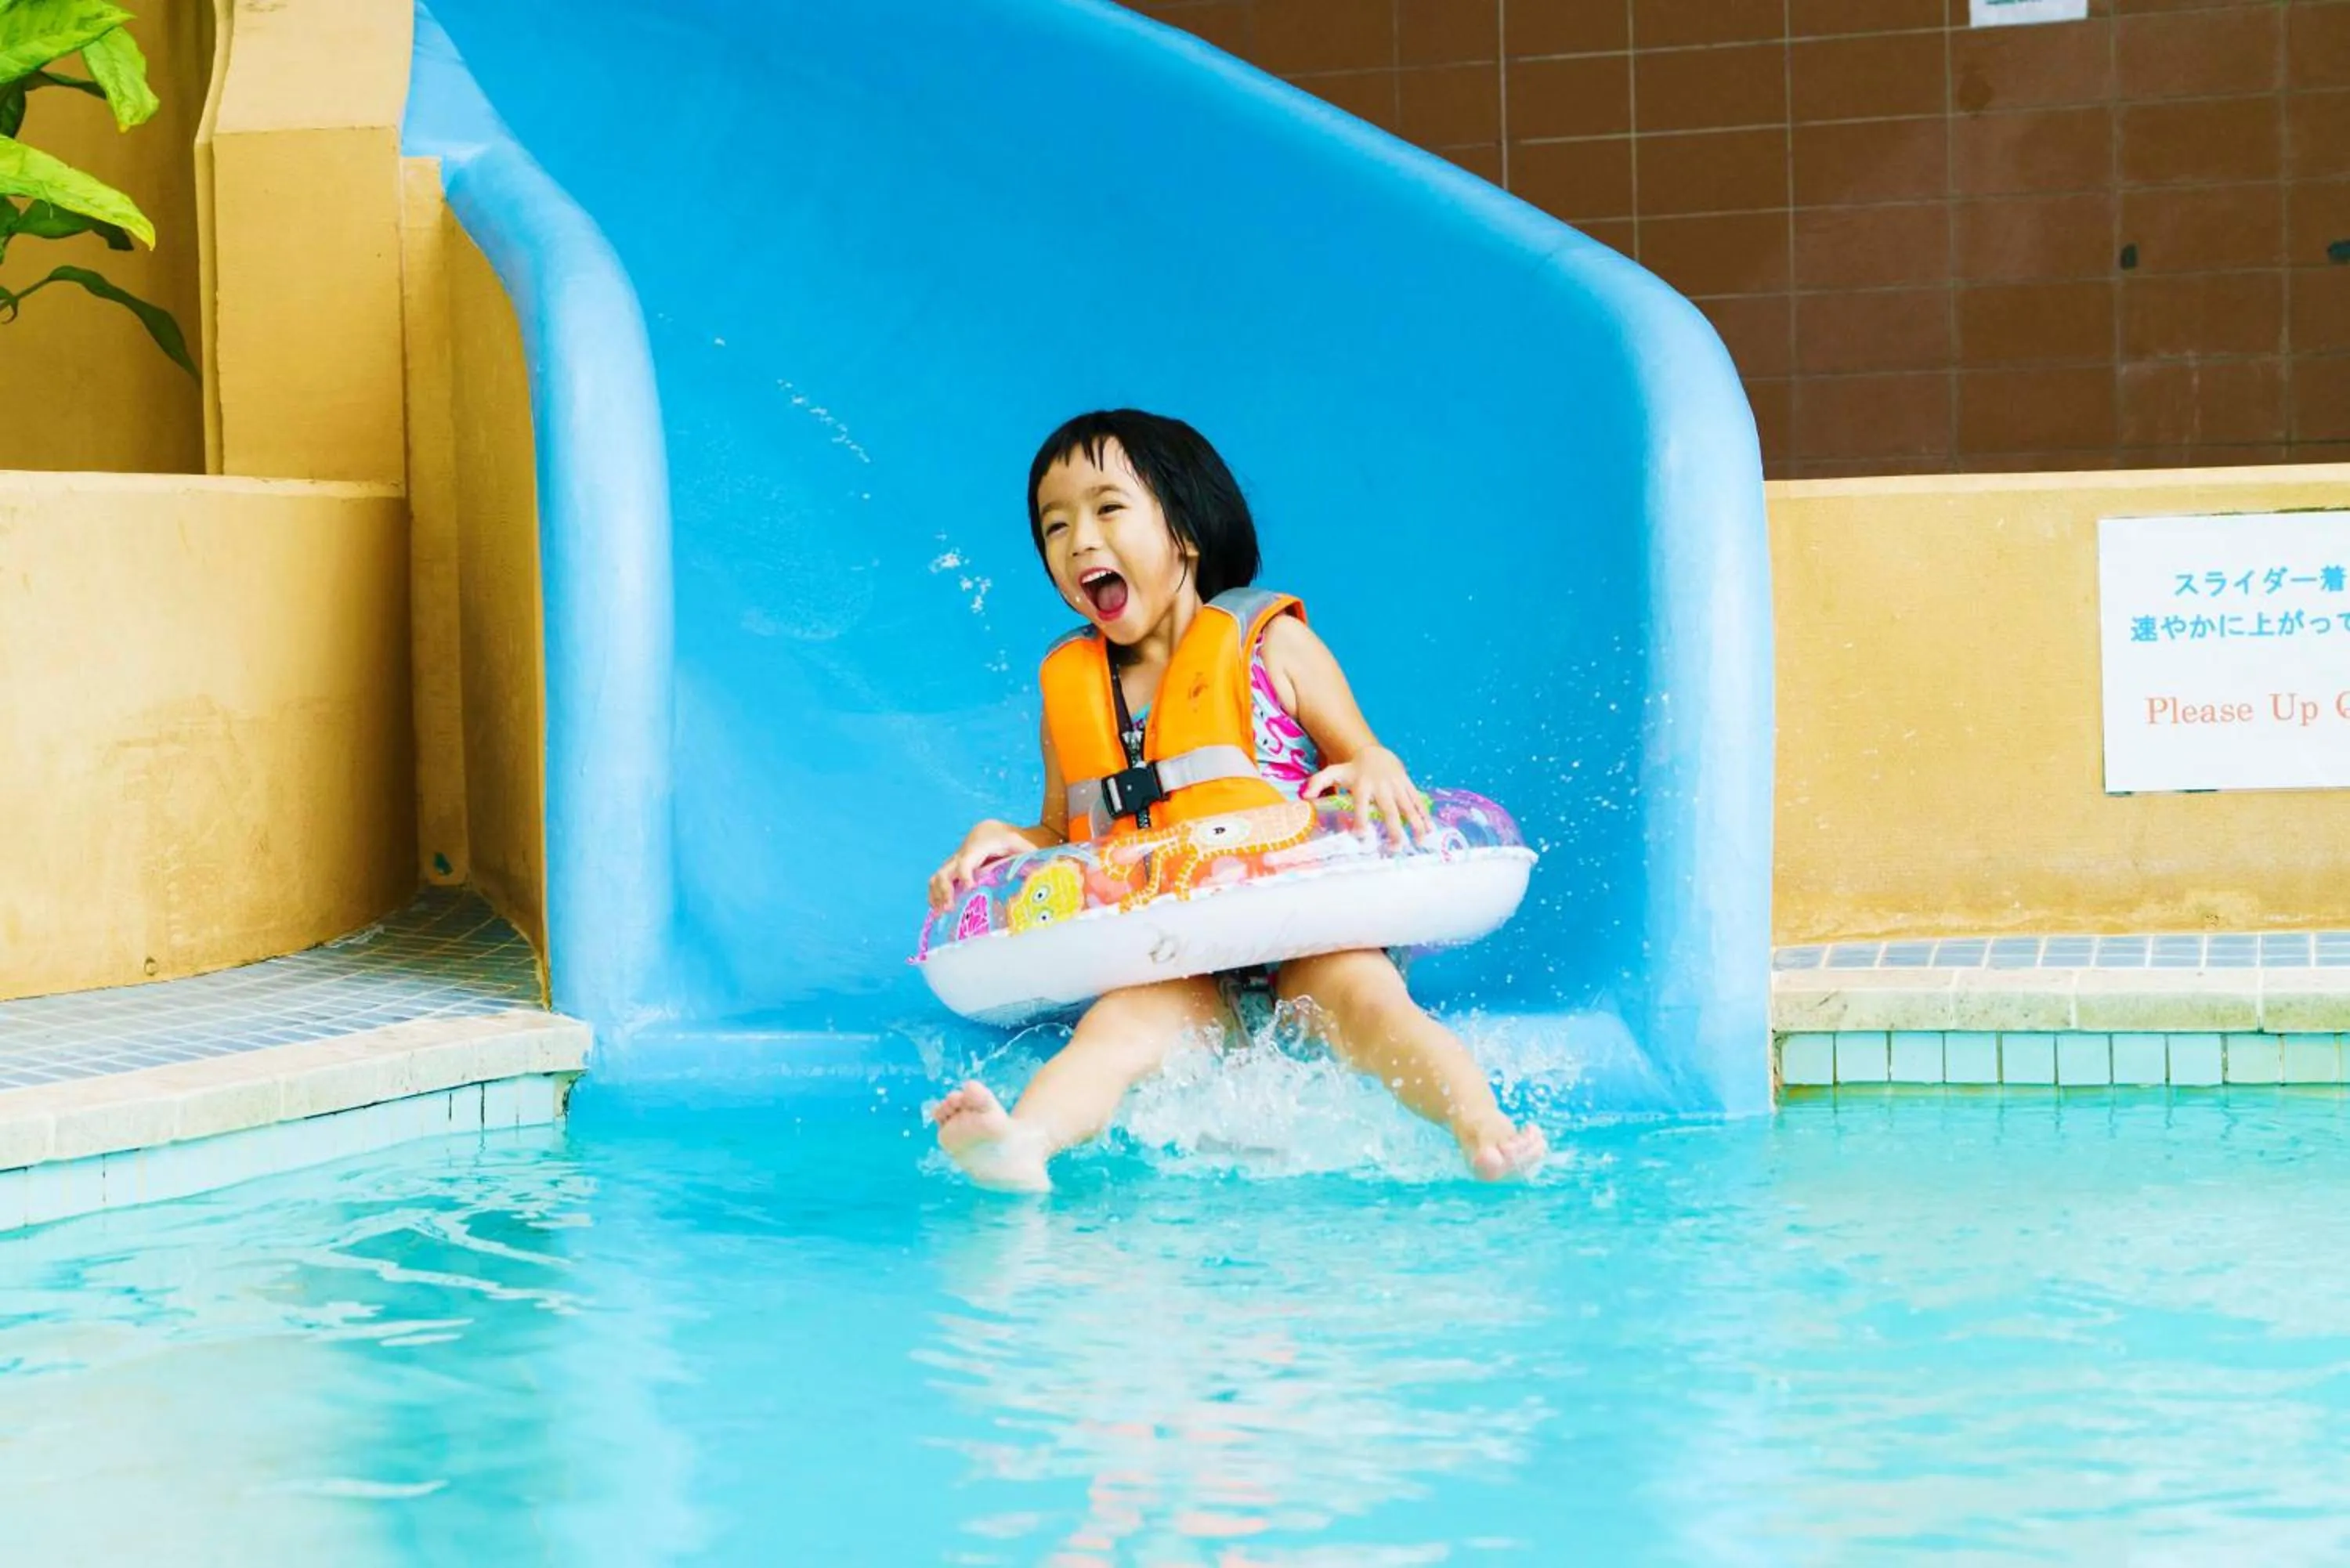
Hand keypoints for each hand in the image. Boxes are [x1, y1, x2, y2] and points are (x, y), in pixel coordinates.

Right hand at [929, 820, 1034, 909]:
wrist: (991, 830)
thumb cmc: (1008, 839)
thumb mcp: (1021, 843)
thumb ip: (1030, 854)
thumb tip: (1051, 866)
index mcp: (978, 847)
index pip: (966, 860)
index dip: (965, 874)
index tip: (969, 888)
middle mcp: (962, 855)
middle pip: (946, 871)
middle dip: (945, 890)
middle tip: (949, 908)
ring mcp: (954, 863)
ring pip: (938, 877)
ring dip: (937, 895)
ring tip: (941, 914)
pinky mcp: (952, 870)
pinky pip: (938, 882)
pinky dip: (936, 895)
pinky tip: (938, 911)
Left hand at [1303, 746, 1431, 847]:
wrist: (1375, 752)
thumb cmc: (1352, 769)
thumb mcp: (1334, 772)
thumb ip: (1318, 783)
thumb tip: (1305, 797)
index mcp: (1362, 786)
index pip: (1361, 804)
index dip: (1361, 819)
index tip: (1361, 835)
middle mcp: (1381, 786)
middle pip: (1388, 809)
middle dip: (1394, 828)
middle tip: (1395, 847)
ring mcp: (1396, 785)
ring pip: (1407, 806)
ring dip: (1414, 823)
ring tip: (1418, 841)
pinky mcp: (1407, 785)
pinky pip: (1417, 800)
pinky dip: (1424, 814)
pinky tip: (1429, 829)